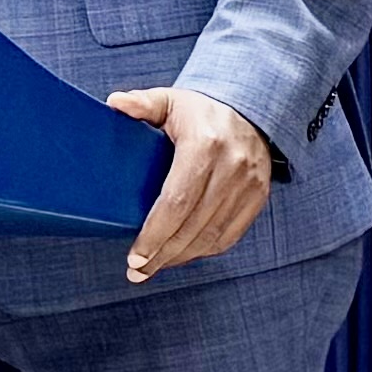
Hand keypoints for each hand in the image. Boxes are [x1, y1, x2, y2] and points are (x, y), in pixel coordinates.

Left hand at [108, 86, 280, 281]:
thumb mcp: (171, 101)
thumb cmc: (202, 111)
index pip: (177, 201)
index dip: (154, 233)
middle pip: (192, 226)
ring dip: (180, 258)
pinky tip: (180, 256)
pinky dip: (203, 251)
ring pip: (211, 236)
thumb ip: (143, 104)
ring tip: (152, 268)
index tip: (135, 255)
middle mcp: (231, 168)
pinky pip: (228, 236)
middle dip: (161, 254)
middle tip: (136, 271)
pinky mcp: (257, 198)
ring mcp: (248, 186)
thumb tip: (114, 103)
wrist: (252, 111)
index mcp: (205, 145)